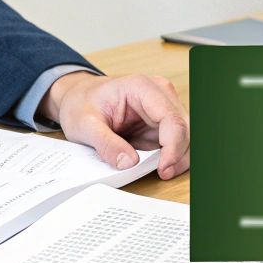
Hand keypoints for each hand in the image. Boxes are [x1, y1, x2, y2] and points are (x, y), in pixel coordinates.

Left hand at [40, 72, 188, 178]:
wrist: (77, 98)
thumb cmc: (81, 104)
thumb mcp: (85, 125)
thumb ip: (106, 143)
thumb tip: (129, 162)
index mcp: (142, 88)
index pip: (171, 118)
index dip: (173, 146)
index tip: (163, 169)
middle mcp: (160, 94)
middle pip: (185, 127)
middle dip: (180, 154)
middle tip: (164, 174)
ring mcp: (163, 108)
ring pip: (186, 136)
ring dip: (179, 157)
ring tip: (162, 172)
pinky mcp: (161, 123)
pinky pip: (176, 142)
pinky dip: (172, 156)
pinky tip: (160, 166)